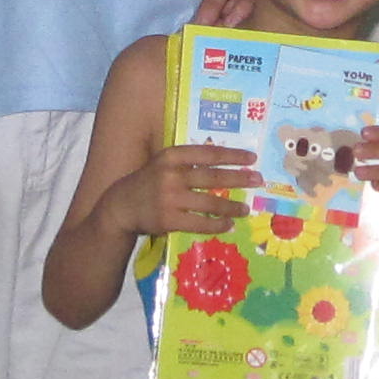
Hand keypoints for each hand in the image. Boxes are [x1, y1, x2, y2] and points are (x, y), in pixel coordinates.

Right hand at [110, 142, 255, 242]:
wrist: (120, 206)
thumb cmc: (148, 182)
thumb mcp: (163, 164)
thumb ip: (187, 163)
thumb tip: (225, 164)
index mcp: (171, 156)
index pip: (208, 153)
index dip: (232, 155)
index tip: (251, 158)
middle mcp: (170, 175)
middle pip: (212, 176)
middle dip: (239, 179)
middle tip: (258, 180)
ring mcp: (169, 198)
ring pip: (210, 202)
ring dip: (231, 207)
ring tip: (246, 209)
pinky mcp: (168, 220)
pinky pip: (200, 223)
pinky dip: (217, 224)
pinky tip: (228, 225)